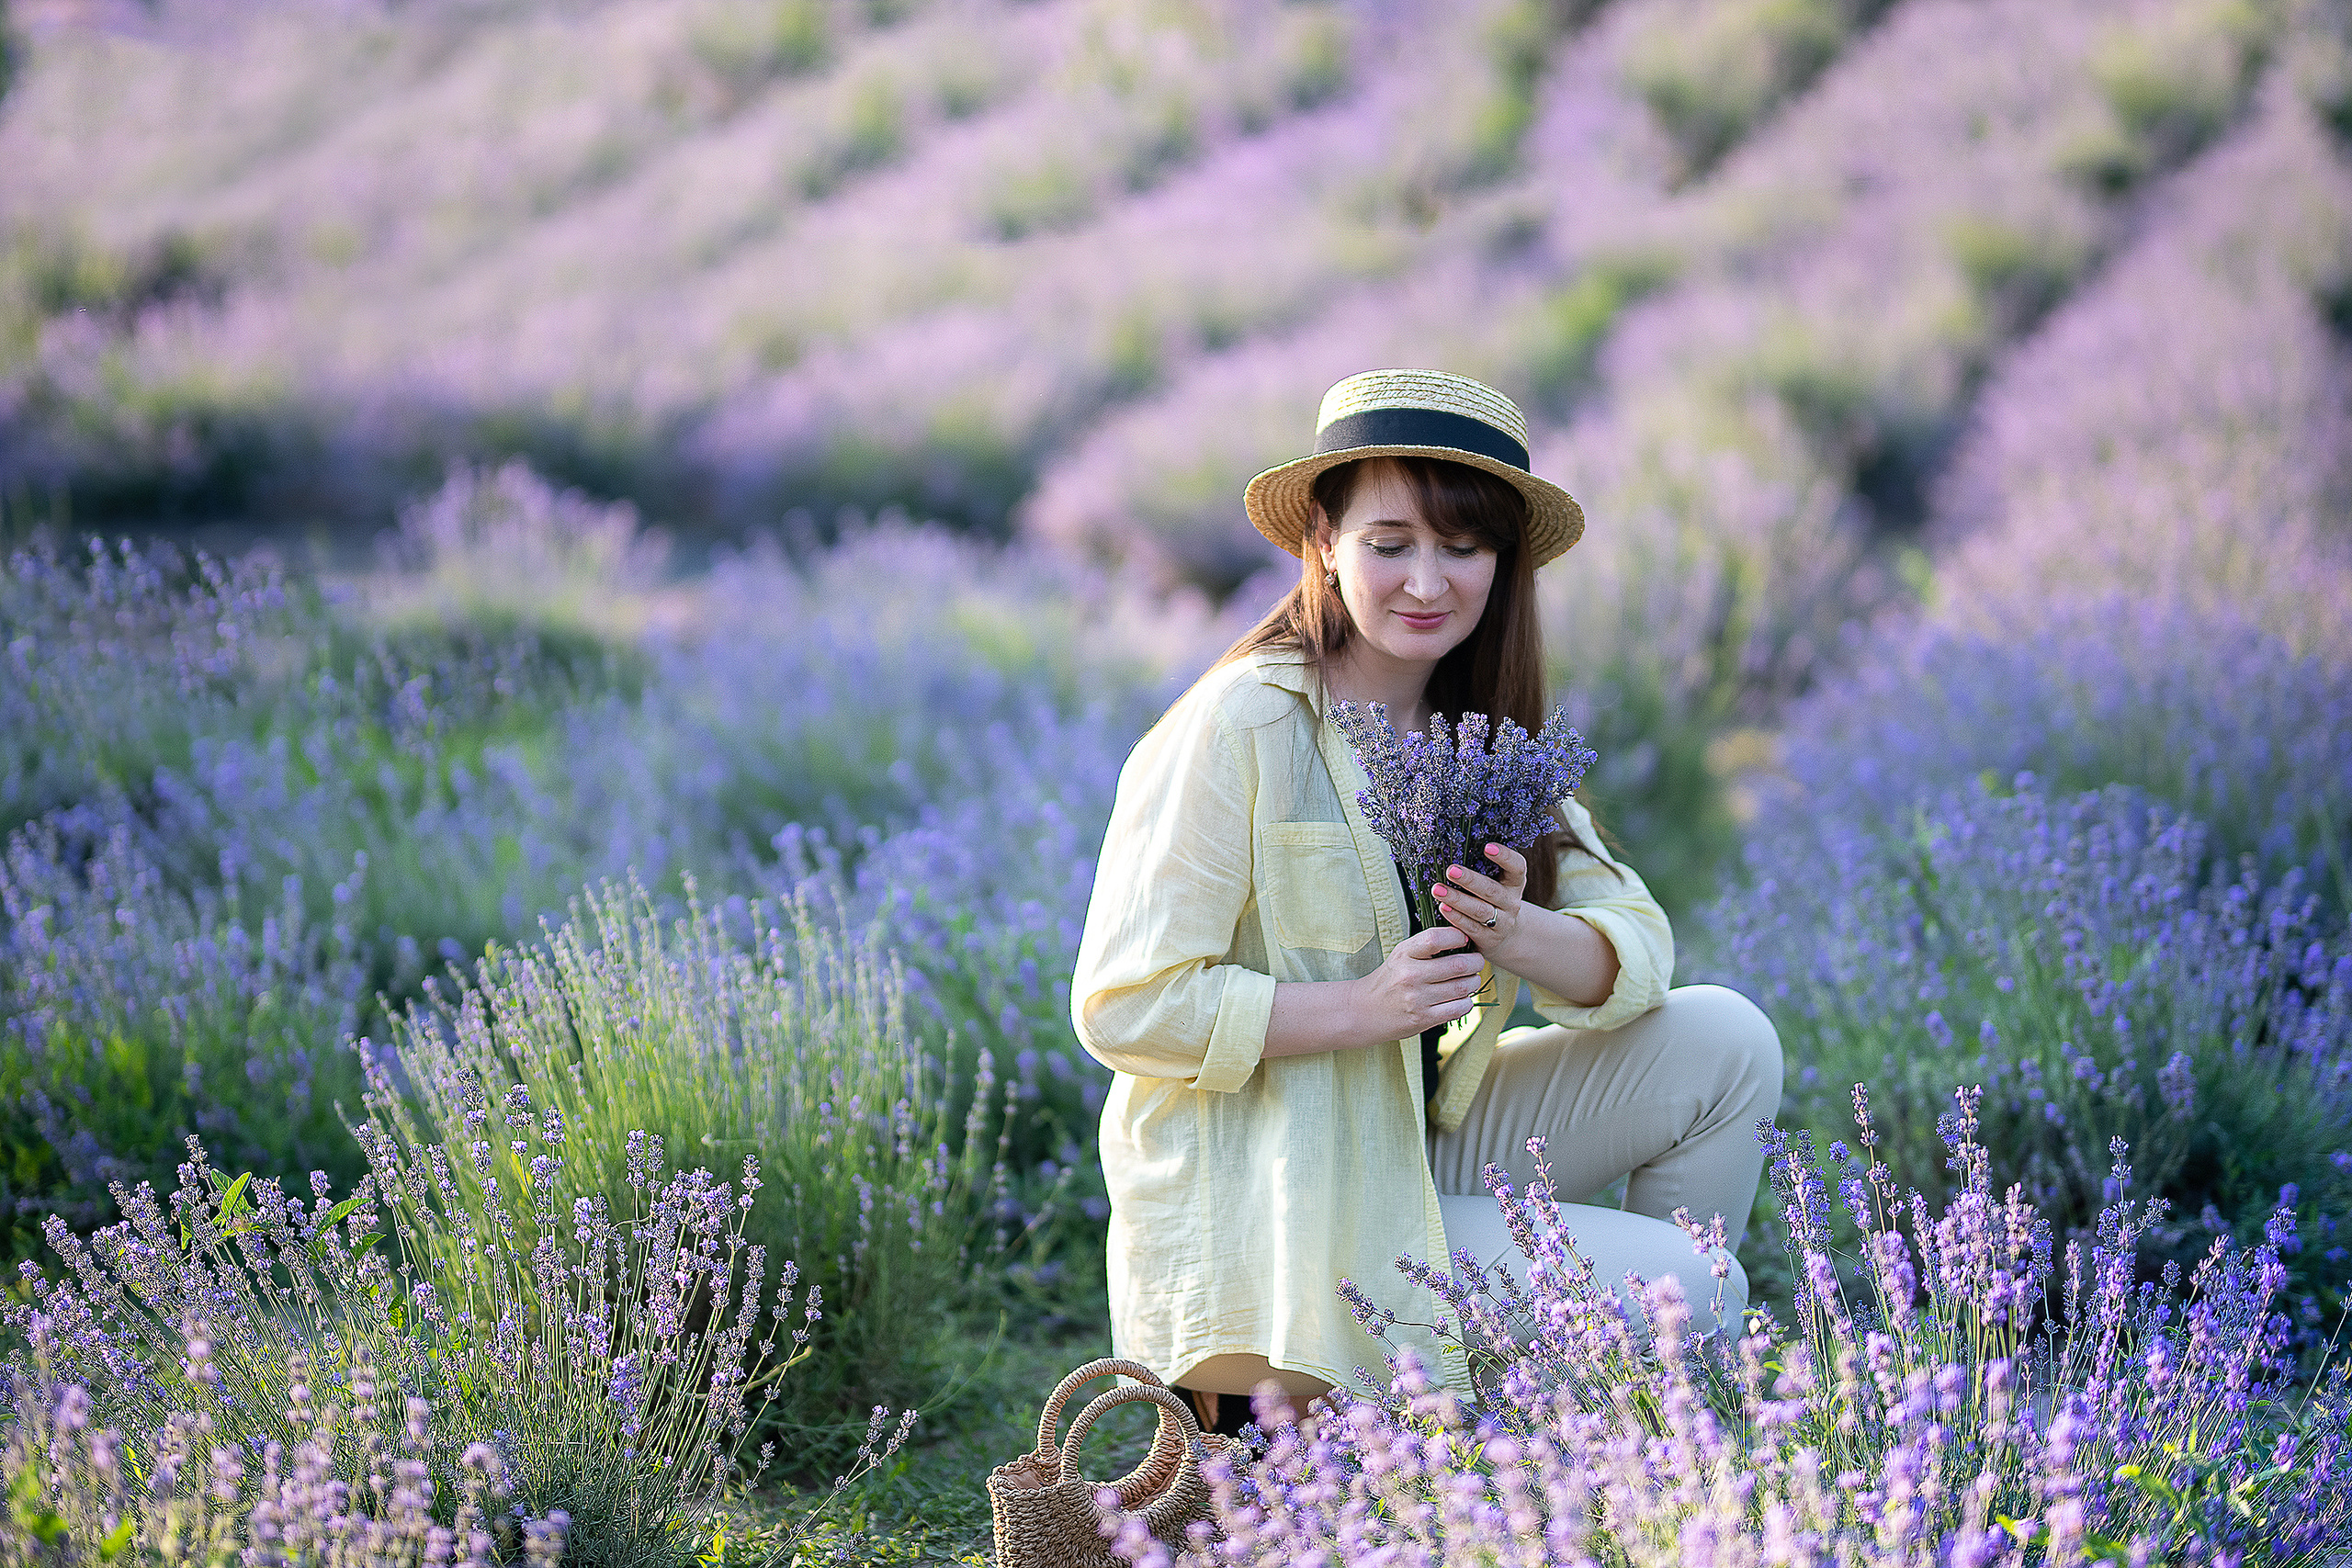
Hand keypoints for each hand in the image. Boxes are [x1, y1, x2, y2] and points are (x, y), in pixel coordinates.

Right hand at [1352, 924, 1486, 1042]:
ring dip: (1473, 982)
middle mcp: (1410, 975)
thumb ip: (1427, 946)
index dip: (1457, 936)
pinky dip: (1467, 1002)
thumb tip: (1463, 936)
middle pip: (1457, 964)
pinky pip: (1458, 1008)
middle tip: (1476, 962)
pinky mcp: (1423, 1019)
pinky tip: (1462, 998)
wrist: (1364, 1011)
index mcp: (1404, 954)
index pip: (1436, 938)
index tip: (1464, 940)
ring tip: (1470, 980)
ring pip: (1462, 987)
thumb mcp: (1401, 955)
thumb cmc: (1389, 979)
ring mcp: (1417, 999)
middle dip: (1475, 962)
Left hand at [1432, 843, 1525, 958]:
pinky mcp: (1489, 938)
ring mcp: (1502, 922)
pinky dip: (1456, 918)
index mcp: (1514, 883)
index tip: (1487, 847)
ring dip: (1457, 899)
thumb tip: (1452, 845)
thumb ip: (1482, 868)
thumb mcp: (1495, 882)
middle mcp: (1511, 902)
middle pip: (1492, 890)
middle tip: (1451, 870)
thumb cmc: (1491, 899)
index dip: (1505, 857)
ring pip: (1480, 910)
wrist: (1504, 934)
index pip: (1517, 867)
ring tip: (1438, 889)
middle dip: (1470, 880)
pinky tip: (1443, 908)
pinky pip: (1471, 927)